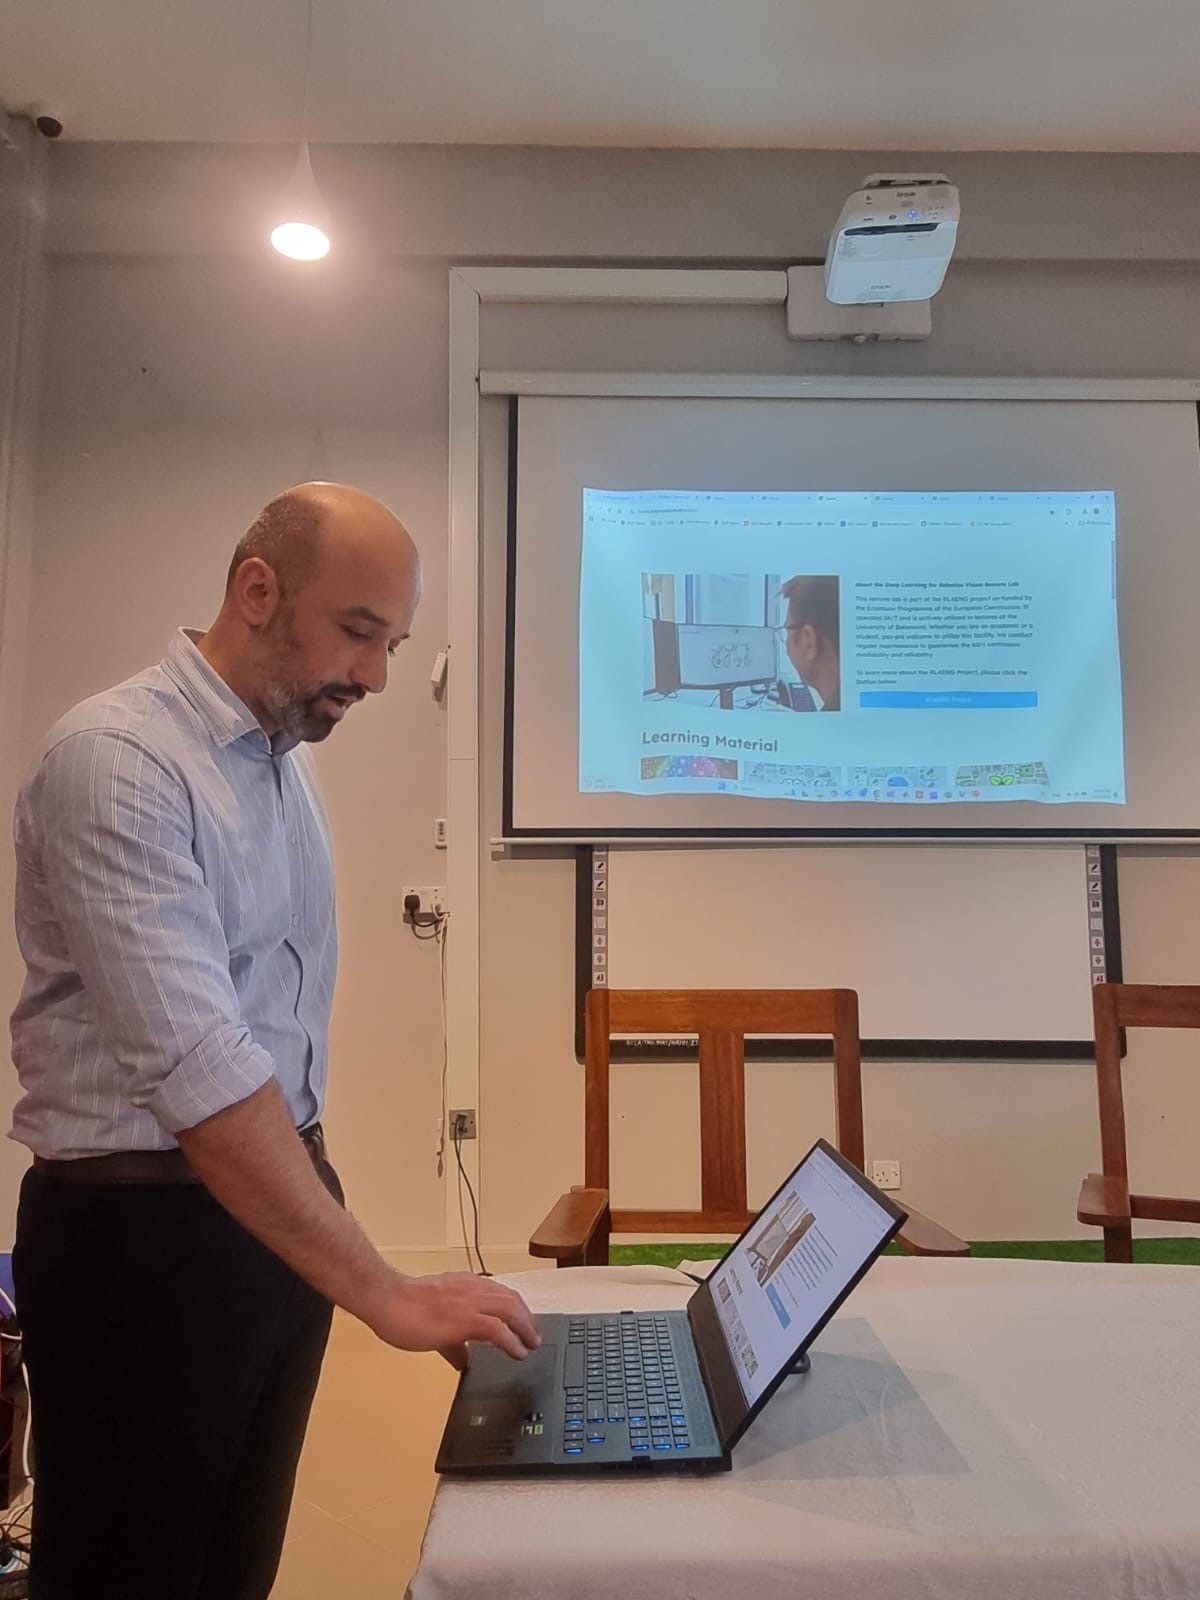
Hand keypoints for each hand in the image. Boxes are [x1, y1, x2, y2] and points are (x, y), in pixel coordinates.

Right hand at [366, 1271, 541, 1369]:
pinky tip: (517, 1352)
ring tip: (531, 1344)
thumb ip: (452, 1340)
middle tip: (534, 1336)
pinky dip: (512, 1341)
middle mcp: (472, 1289)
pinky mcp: (464, 1319)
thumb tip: (462, 1359)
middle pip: (511, 1300)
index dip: (515, 1309)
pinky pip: (497, 1329)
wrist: (387, 1299)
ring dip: (525, 1328)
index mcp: (465, 1285)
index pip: (500, 1293)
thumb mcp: (434, 1322)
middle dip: (527, 1319)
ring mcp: (469, 1302)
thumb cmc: (403, 1306)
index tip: (523, 1323)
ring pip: (510, 1309)